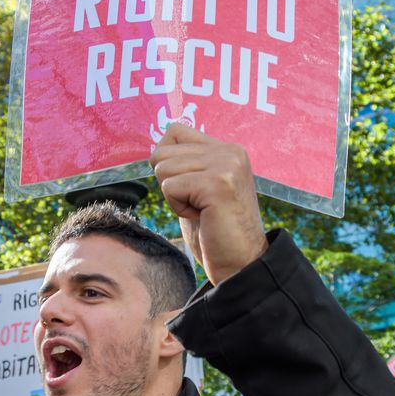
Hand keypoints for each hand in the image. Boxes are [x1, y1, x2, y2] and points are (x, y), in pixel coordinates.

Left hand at [150, 123, 267, 284]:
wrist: (240, 264)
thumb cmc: (215, 232)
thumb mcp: (198, 189)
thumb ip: (185, 165)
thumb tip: (154, 150)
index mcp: (227, 149)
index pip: (174, 132)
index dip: (168, 163)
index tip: (191, 189)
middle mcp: (230, 151)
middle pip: (162, 151)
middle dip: (171, 184)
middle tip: (199, 206)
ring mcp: (226, 165)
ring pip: (163, 169)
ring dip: (175, 198)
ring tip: (202, 211)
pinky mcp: (217, 183)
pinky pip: (170, 187)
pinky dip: (179, 208)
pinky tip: (203, 218)